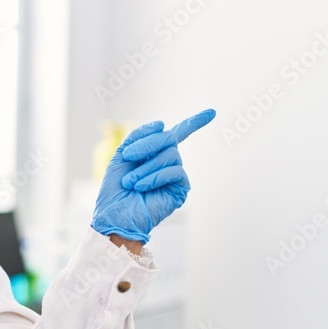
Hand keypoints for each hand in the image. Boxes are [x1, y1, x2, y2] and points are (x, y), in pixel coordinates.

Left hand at [91, 109, 215, 244]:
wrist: (115, 216)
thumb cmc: (115, 190)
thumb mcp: (122, 156)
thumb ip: (139, 136)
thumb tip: (163, 124)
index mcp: (154, 153)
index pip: (177, 134)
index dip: (194, 122)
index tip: (212, 112)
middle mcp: (167, 162)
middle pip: (169, 138)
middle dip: (147, 144)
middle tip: (129, 156)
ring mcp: (175, 175)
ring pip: (171, 154)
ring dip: (147, 166)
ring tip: (131, 181)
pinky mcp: (180, 188)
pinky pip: (175, 171)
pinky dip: (155, 176)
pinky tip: (142, 186)